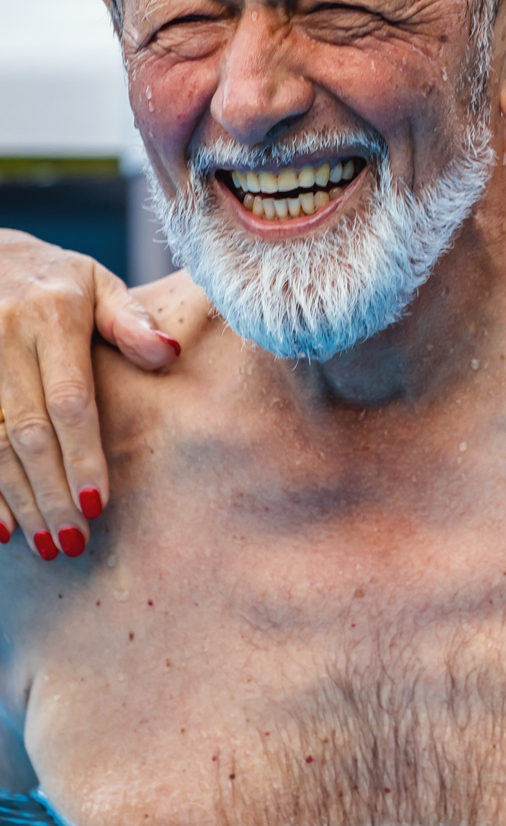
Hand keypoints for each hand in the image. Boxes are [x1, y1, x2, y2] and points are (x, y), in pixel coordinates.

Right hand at [0, 231, 179, 557]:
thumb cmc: (55, 279)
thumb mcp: (98, 283)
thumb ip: (131, 321)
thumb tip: (169, 352)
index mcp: (51, 316)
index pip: (70, 400)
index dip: (82, 454)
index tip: (98, 503)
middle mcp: (3, 339)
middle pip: (26, 432)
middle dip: (50, 492)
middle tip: (73, 542)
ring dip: (15, 500)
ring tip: (44, 546)